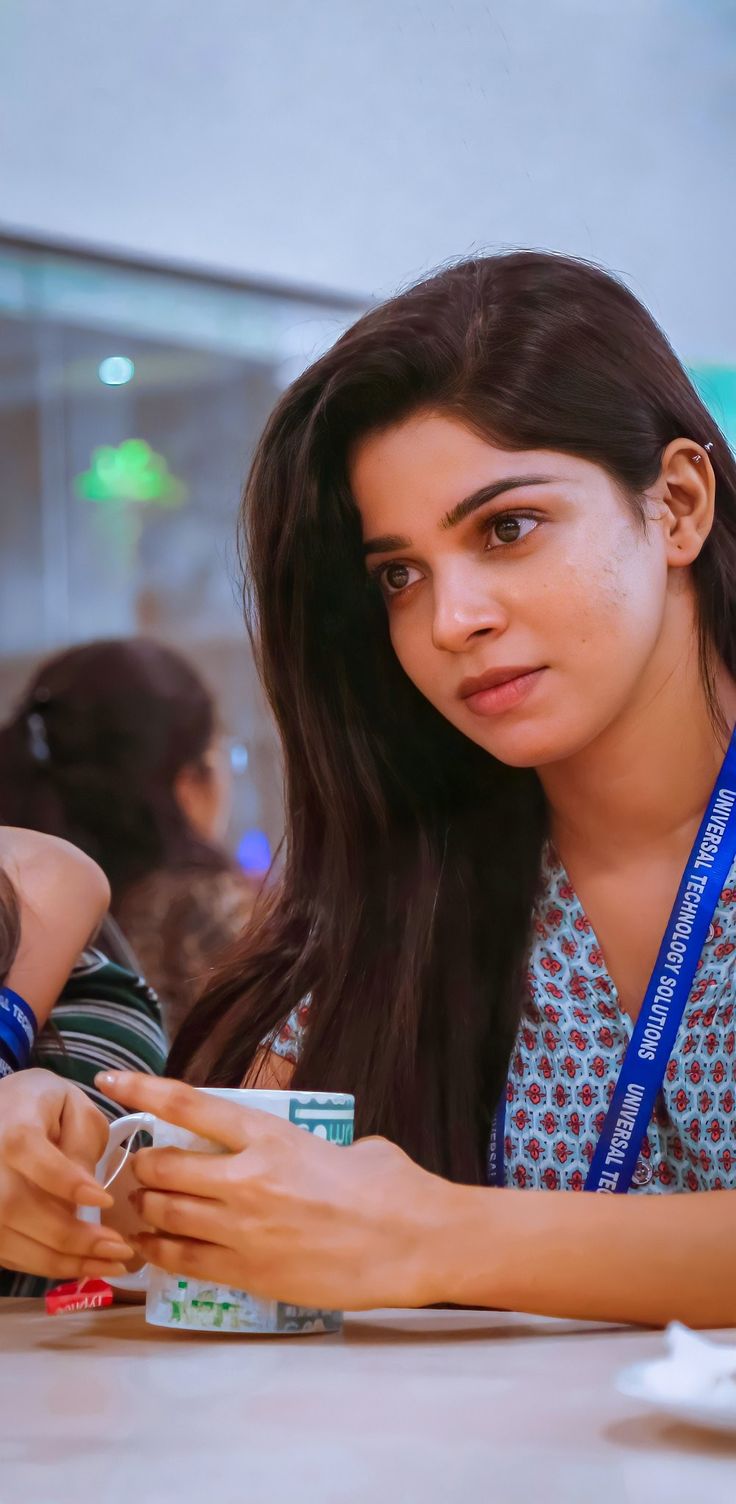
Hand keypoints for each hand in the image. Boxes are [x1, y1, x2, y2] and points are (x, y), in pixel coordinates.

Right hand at [0, 1070, 133, 1279]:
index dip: (69, 1184)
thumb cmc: (40, 1103)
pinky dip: (43, 1265)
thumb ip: (83, 1143)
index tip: (106, 1199)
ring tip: (109, 1264)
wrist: (0, 1109)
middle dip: (71, 1236)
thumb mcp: (72, 1105)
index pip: (35, 1159)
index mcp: (13, 1128)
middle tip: (119, 1248)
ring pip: (9, 1240)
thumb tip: (89, 1194)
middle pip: (17, 1208)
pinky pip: (6, 1253)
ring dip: (61, 1261)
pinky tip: (80, 1265)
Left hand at [95, 1072, 449, 1309]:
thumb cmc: (391, 1188)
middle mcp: (247, 1178)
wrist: (415, 1242)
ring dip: (150, 1210)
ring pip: (164, 1215)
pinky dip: (161, 1252)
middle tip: (146, 1172)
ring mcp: (244, 1229)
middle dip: (146, 1168)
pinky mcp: (248, 1273)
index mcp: (270, 1135)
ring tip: (150, 1210)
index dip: (142, 1088)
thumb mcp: (346, 1145)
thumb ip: (306, 1144)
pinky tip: (154, 1249)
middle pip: (162, 1167)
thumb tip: (302, 1152)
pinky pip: (182, 1261)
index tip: (110, 1080)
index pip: (188, 1104)